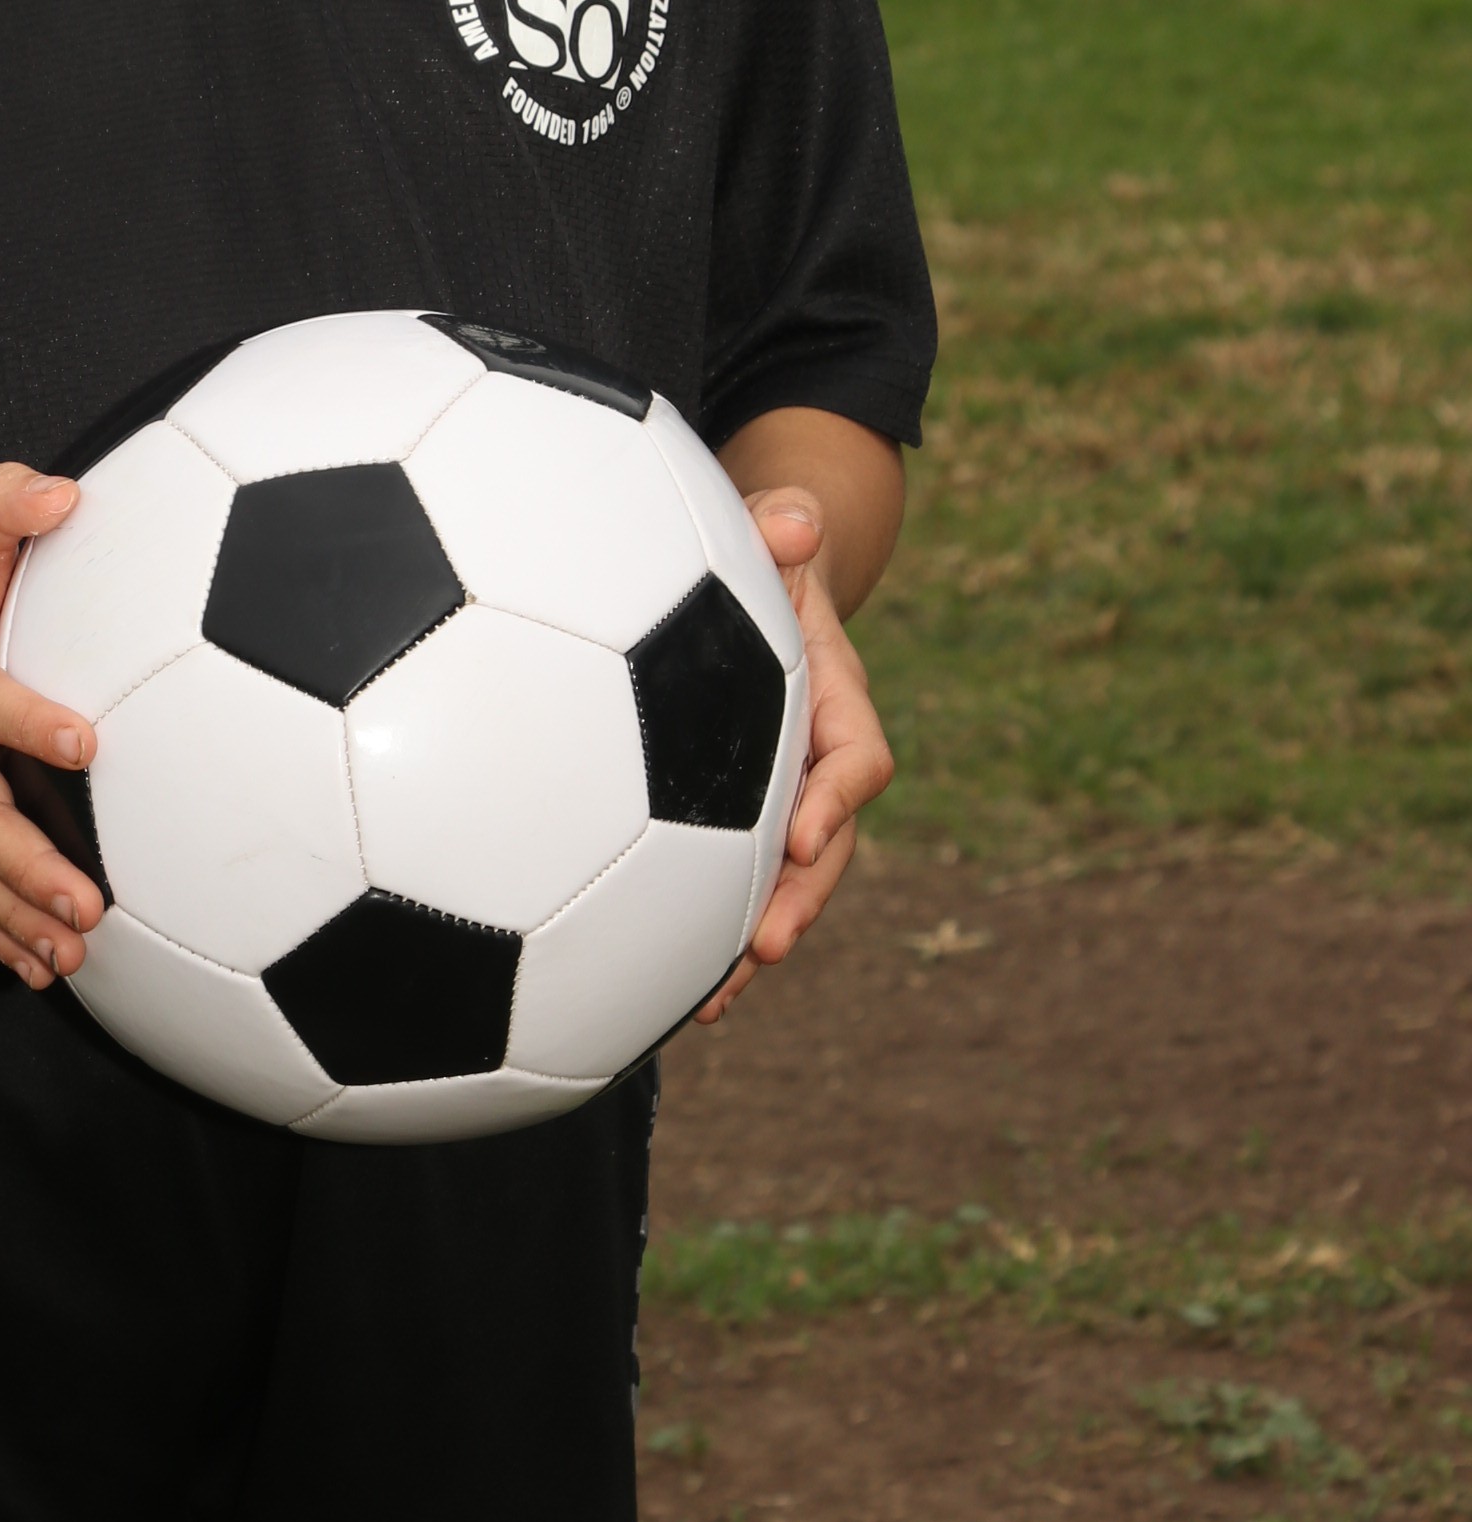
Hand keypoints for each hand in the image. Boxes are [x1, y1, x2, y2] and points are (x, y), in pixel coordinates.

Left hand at [691, 489, 894, 1024]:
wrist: (744, 590)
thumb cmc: (755, 560)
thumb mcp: (771, 537)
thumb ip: (783, 525)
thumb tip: (794, 519)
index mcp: (833, 701)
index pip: (857, 755)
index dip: (838, 795)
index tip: (804, 831)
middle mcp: (816, 766)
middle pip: (827, 846)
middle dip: (802, 900)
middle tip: (765, 947)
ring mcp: (776, 803)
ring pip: (779, 885)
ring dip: (751, 943)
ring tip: (712, 1003)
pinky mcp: (731, 826)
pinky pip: (728, 888)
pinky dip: (706, 938)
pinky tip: (665, 994)